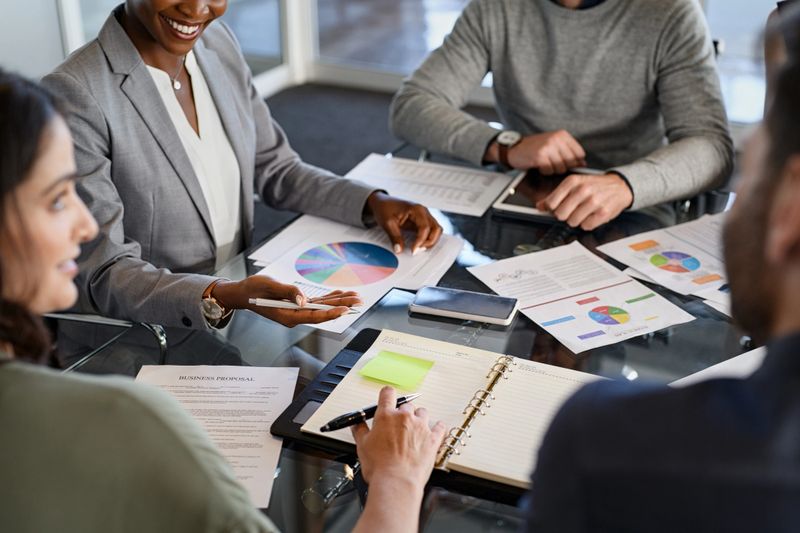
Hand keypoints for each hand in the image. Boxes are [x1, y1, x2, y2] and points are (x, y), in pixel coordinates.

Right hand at [212, 275, 361, 326]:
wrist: (244, 293)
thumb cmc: (253, 289)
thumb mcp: (269, 286)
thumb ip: (287, 292)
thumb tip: (303, 299)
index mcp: (287, 316)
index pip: (314, 316)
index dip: (330, 313)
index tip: (345, 309)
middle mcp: (294, 316)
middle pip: (322, 312)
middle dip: (341, 306)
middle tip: (358, 301)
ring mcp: (296, 311)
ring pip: (321, 307)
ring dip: (338, 301)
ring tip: (355, 297)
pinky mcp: (297, 305)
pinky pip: (316, 303)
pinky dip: (328, 298)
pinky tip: (339, 294)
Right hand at [352, 386, 446, 488]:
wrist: (397, 482)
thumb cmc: (380, 466)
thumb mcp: (362, 446)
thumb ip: (360, 430)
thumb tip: (357, 424)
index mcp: (386, 416)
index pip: (388, 394)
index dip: (387, 395)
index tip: (387, 398)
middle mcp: (405, 417)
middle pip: (406, 405)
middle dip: (402, 413)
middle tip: (397, 425)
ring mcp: (421, 427)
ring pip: (423, 413)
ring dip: (419, 418)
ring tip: (414, 430)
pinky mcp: (433, 439)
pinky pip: (440, 427)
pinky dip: (438, 427)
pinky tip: (437, 428)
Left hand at [365, 192, 442, 254]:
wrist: (381, 202)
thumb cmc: (384, 208)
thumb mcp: (387, 223)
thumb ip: (395, 237)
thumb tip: (400, 250)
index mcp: (416, 209)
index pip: (425, 227)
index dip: (421, 241)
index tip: (413, 251)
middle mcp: (423, 212)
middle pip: (436, 229)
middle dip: (430, 242)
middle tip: (417, 250)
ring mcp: (424, 216)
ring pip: (436, 230)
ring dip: (430, 241)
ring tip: (418, 248)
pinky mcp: (421, 221)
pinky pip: (429, 231)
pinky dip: (426, 239)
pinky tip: (417, 244)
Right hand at [487, 130, 585, 173]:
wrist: (514, 149)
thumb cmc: (534, 149)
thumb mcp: (553, 146)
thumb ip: (568, 153)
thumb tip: (583, 164)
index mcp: (562, 135)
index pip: (579, 153)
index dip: (574, 162)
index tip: (564, 163)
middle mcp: (556, 139)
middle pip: (571, 162)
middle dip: (562, 167)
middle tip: (551, 163)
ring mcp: (548, 147)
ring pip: (561, 168)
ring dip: (552, 170)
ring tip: (544, 163)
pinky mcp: (540, 156)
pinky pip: (549, 170)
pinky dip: (544, 171)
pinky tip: (538, 165)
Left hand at [536, 173, 632, 230]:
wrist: (619, 186)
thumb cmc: (594, 186)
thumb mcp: (574, 185)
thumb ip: (555, 195)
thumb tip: (540, 206)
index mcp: (572, 181)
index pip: (552, 203)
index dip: (553, 208)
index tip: (559, 207)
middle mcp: (583, 190)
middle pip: (560, 215)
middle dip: (565, 215)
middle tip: (573, 210)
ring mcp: (594, 201)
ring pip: (572, 222)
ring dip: (577, 220)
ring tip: (584, 212)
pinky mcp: (603, 212)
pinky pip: (586, 226)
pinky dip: (588, 223)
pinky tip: (592, 215)